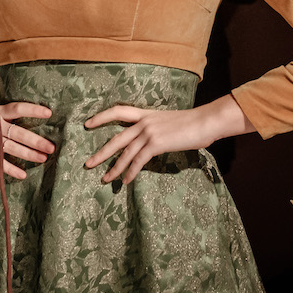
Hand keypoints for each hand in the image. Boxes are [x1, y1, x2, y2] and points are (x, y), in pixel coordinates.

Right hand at [0, 88, 53, 178]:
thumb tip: (23, 121)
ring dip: (28, 154)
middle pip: (18, 132)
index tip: (48, 113)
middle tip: (51, 147)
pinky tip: (23, 174)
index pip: (17, 108)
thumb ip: (1, 115)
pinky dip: (11, 169)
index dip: (33, 110)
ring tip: (43, 158)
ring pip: (11, 148)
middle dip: (36, 140)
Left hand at [83, 94, 252, 183]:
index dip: (101, 117)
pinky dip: (130, 172)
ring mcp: (149, 132)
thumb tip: (151, 141)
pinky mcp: (156, 144)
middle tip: (87, 164)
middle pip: (116, 138)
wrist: (205, 121)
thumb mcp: (169, 122)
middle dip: (101, 153)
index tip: (88, 123)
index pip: (118, 111)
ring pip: (125, 153)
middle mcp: (144, 122)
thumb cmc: (192, 123)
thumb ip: (156, 128)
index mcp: (145, 114)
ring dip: (114, 168)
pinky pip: (138, 161)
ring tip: (105, 179)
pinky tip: (126, 181)